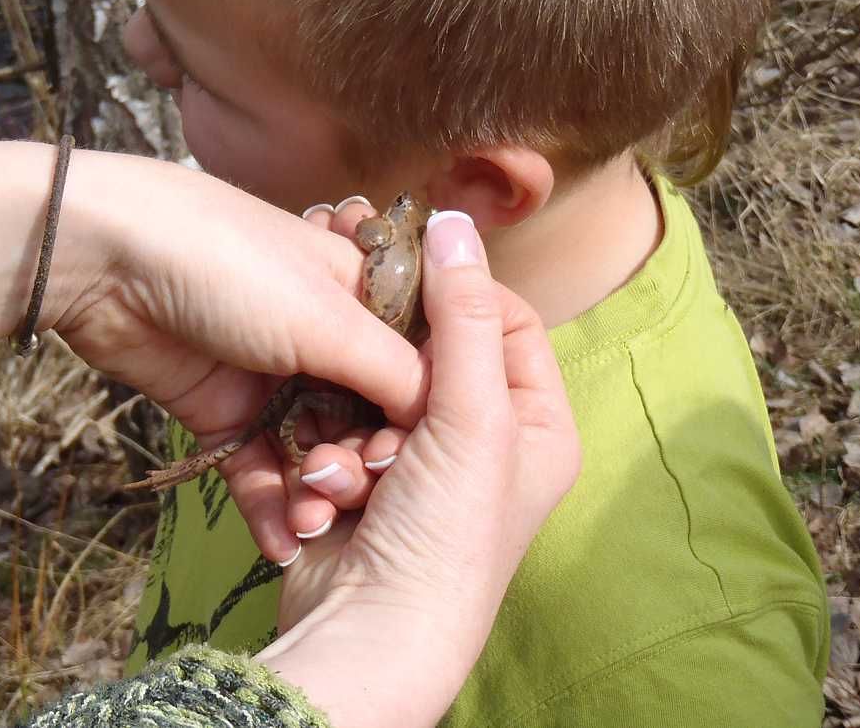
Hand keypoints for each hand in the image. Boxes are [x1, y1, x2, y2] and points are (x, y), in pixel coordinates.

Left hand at [0, 140, 426, 563]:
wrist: (108, 260)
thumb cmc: (232, 264)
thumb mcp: (327, 316)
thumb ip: (391, 369)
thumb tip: (444, 412)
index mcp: (357, 295)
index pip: (410, 364)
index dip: (420, 417)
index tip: (430, 467)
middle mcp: (319, 337)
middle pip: (359, 417)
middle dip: (361, 466)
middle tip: (362, 508)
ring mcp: (268, 375)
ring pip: (306, 449)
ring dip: (313, 493)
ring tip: (315, 532)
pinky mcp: (218, 410)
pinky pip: (254, 466)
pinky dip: (267, 504)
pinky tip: (283, 545)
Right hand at [255, 210, 581, 727]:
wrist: (370, 635)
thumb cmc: (444, 536)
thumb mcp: (471, 418)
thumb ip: (464, 316)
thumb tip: (455, 222)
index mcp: (534, 424)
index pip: (504, 320)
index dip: (455, 294)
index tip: (403, 278)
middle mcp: (483, 442)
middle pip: (426, 356)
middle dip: (386, 380)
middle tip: (371, 399)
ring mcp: (417, 465)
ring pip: (368, 395)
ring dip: (347, 433)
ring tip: (354, 476)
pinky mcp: (360, 485)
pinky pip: (334, 438)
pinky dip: (325, 464)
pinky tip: (326, 498)